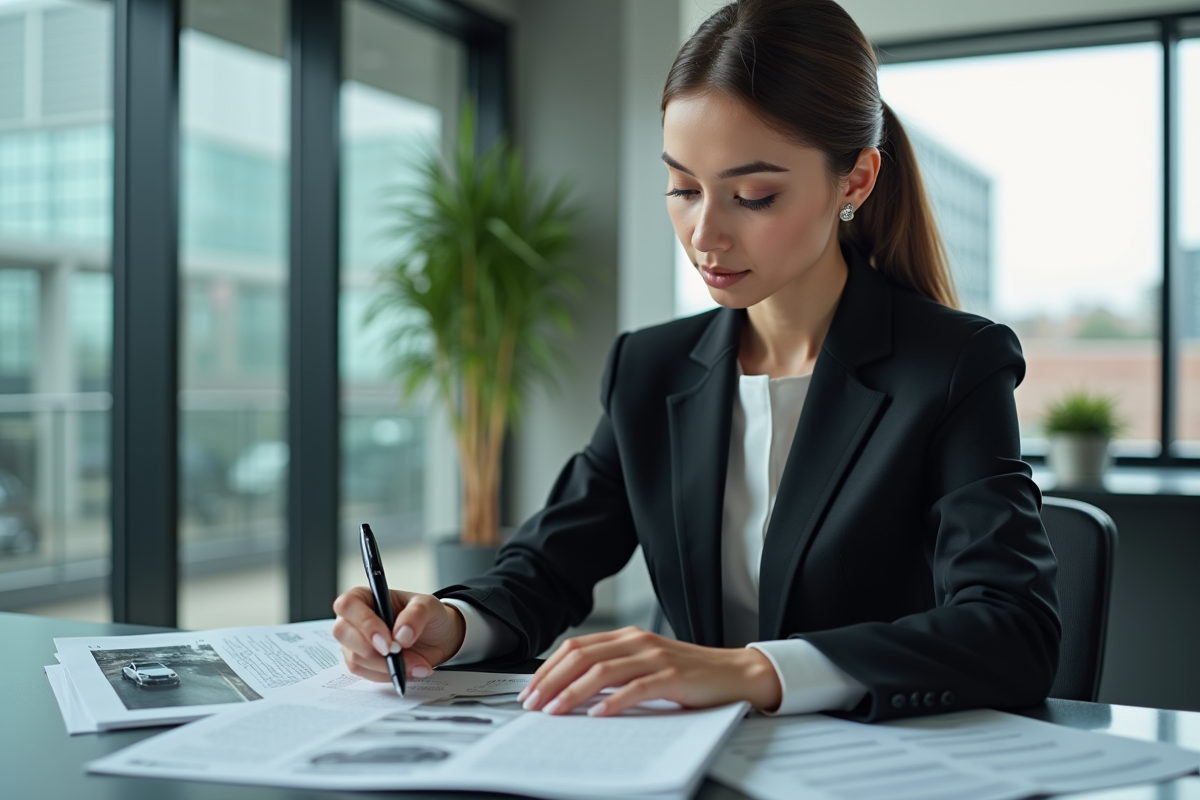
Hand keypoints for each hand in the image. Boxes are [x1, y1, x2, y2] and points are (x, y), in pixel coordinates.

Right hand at [332, 587, 465, 682]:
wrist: (438, 639)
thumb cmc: (428, 616)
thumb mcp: (430, 606)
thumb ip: (416, 614)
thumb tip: (400, 635)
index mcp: (366, 597)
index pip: (348, 604)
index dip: (364, 623)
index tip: (388, 641)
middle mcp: (355, 619)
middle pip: (342, 632)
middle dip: (370, 649)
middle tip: (397, 654)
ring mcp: (355, 643)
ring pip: (355, 658)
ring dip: (386, 666)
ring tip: (415, 663)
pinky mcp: (363, 663)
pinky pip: (366, 674)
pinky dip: (389, 675)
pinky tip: (409, 669)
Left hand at [515, 626, 781, 716]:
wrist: (735, 673)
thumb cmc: (689, 675)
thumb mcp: (646, 666)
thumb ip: (615, 672)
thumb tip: (574, 692)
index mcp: (627, 637)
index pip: (576, 647)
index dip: (548, 668)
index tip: (530, 691)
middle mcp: (637, 641)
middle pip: (582, 656)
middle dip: (551, 681)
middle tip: (533, 704)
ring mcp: (655, 657)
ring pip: (603, 671)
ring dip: (573, 692)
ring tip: (555, 711)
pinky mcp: (673, 676)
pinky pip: (637, 688)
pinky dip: (614, 702)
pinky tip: (598, 715)